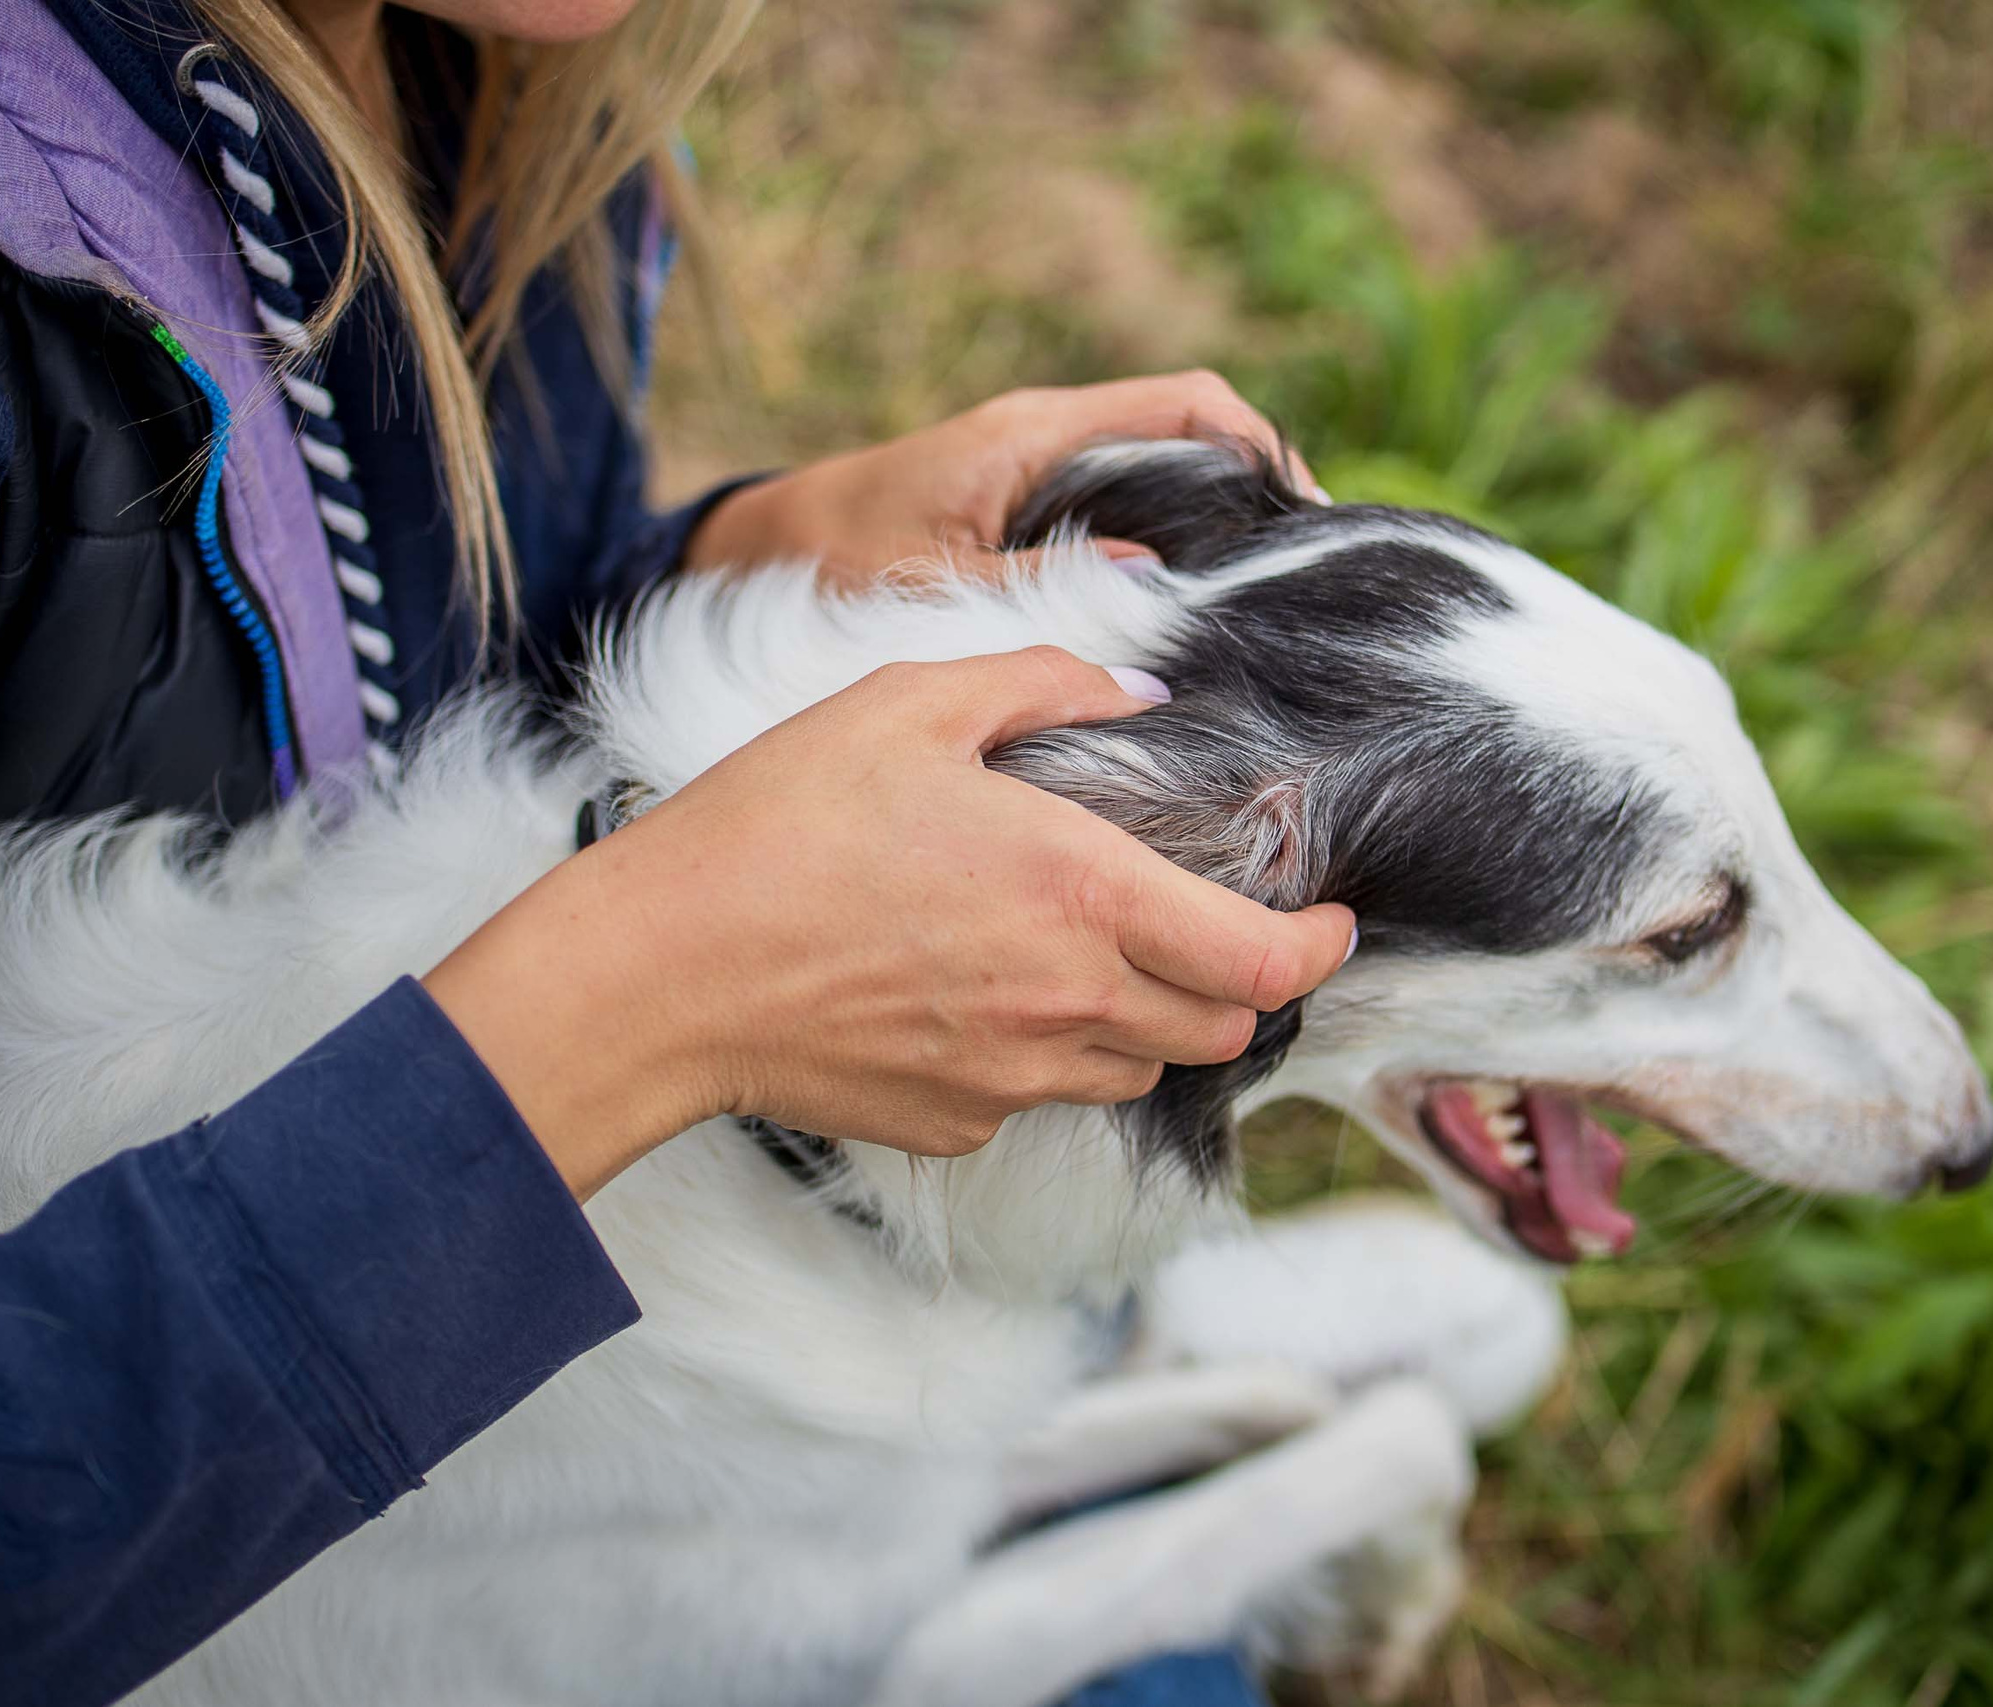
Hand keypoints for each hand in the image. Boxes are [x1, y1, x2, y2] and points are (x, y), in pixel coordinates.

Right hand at [423, 648, 1356, 1198]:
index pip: (1265, 961)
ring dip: (1152, 1018)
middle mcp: (1071, 1004)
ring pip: (1140, 1067)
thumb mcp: (909, 704)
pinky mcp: (957, 1121)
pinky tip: (985, 991)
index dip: (1321, 948)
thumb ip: (1043, 685)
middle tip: (1215, 924)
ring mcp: (1014, 1077)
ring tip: (1097, 951)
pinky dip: (1049, 1050)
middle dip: (1242, 983)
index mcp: (1085, 896)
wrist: (662, 973)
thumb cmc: (780, 826)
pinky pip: (1043, 1094)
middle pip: (1221, 1028)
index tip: (1330, 921)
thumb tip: (1133, 694)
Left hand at [688, 370, 1323, 588]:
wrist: (764, 549)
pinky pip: (1126, 504)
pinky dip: (1171, 540)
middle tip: (1307, 572)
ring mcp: (1042, 466)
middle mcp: (1048, 435)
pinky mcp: (1030, 502)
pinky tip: (1192, 607)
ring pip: (1163, 471)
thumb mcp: (938, 584)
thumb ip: (1042, 583)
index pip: (1184, 405)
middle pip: (1192, 433)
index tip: (1307, 513)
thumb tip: (1155, 582)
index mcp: (1034, 433)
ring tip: (1267, 595)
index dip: (1258, 444)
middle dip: (1256, 488)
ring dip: (1218, 521)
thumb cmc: (836, 561)